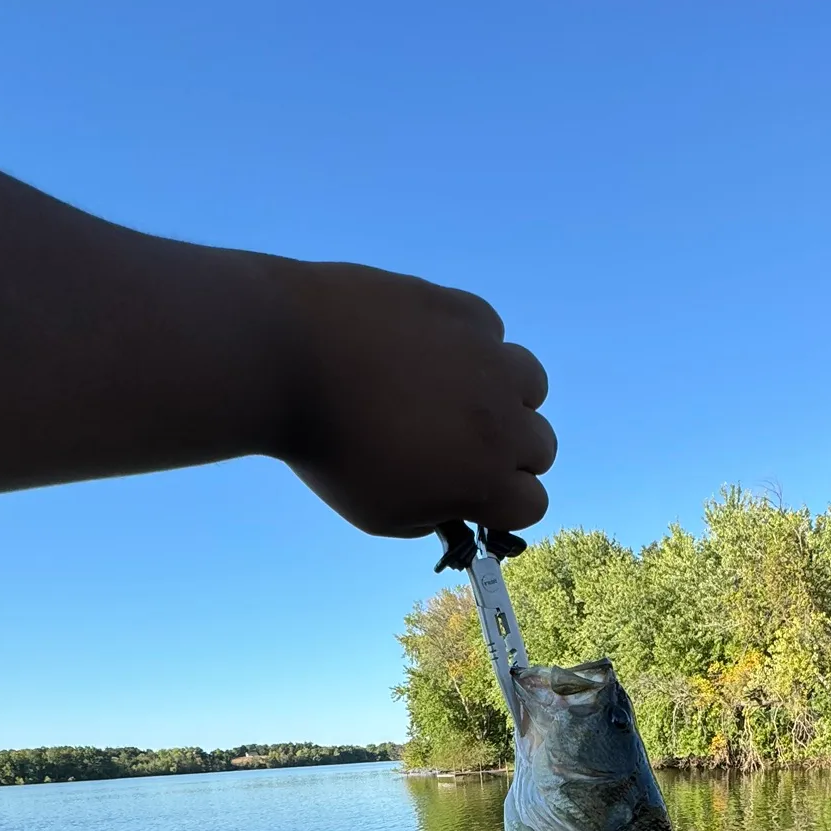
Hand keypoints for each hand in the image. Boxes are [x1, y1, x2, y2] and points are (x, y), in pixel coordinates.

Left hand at [269, 262, 555, 537]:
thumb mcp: (379, 515)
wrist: (288, 358)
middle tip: (464, 447)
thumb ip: (431, 518)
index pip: (533, 505)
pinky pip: (490, 333)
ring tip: (457, 394)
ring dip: (506, 396)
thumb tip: (453, 505)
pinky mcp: (465, 312)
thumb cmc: (328, 450)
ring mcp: (490, 360)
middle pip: (541, 446)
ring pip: (530, 384)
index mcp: (486, 478)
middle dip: (510, 454)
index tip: (472, 495)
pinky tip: (425, 351)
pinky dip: (470, 345)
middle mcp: (503, 419)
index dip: (502, 506)